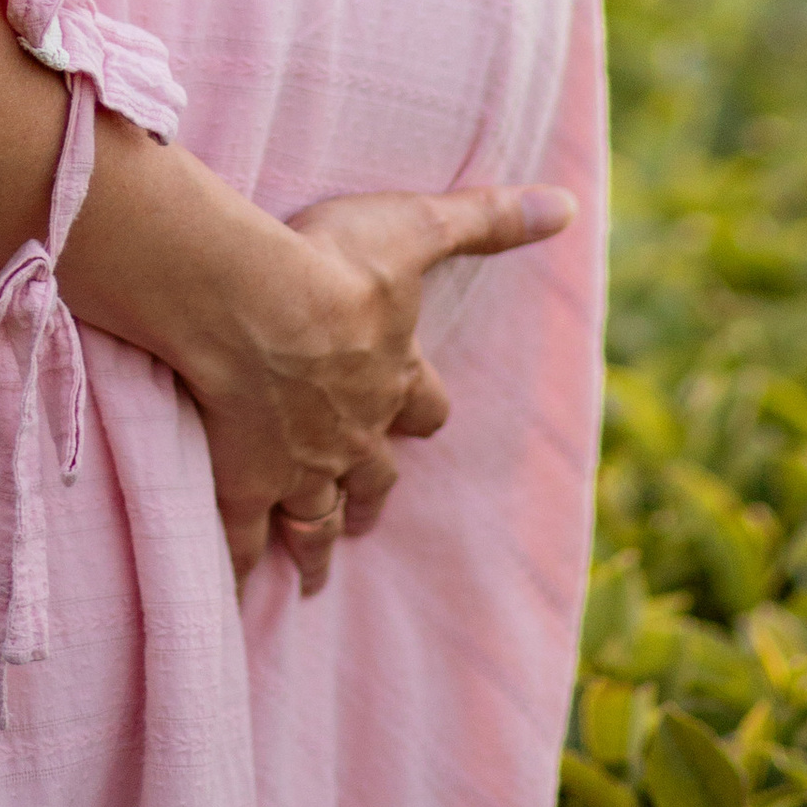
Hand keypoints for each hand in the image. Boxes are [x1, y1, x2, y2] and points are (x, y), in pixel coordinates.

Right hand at [187, 182, 578, 596]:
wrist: (256, 306)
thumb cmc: (335, 263)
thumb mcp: (418, 228)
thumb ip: (488, 219)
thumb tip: (568, 207)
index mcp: (396, 379)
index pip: (425, 408)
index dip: (422, 414)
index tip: (420, 422)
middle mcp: (355, 435)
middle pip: (373, 478)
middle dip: (371, 496)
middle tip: (366, 518)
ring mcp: (300, 468)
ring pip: (317, 519)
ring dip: (318, 545)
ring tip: (315, 573)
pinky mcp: (245, 484)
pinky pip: (245, 543)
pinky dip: (243, 573)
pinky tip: (239, 599)